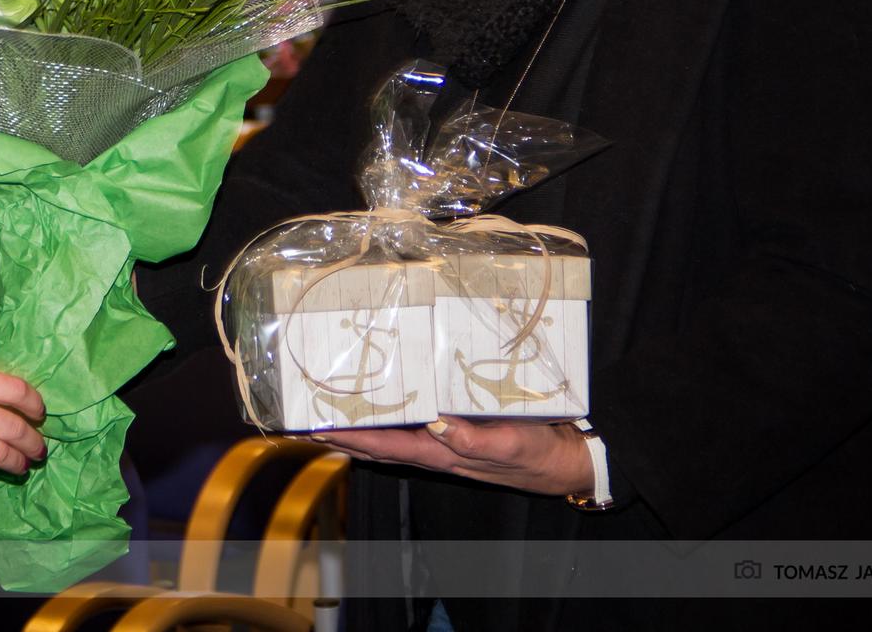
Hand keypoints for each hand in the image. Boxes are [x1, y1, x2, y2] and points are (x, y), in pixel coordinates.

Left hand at [310, 417, 593, 497]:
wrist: (569, 461)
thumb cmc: (540, 453)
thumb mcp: (511, 445)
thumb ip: (474, 441)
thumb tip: (435, 425)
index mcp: (443, 455)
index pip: (384, 446)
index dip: (348, 437)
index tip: (314, 428)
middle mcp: (436, 451)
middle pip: (376, 445)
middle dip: (340, 435)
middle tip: (302, 421)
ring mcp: (444, 445)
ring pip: (389, 438)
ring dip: (357, 429)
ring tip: (324, 415)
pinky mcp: (455, 434)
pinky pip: (410, 428)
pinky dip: (387, 420)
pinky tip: (375, 409)